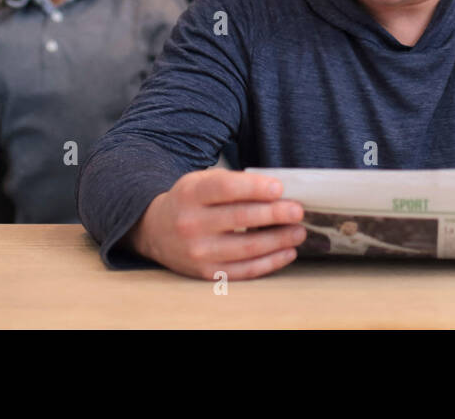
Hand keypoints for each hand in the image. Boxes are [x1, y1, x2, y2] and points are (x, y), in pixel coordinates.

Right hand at [126, 169, 306, 279]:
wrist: (156, 230)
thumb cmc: (190, 201)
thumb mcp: (201, 181)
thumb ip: (234, 183)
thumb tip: (278, 191)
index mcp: (191, 193)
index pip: (226, 187)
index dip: (254, 187)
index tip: (279, 188)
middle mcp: (191, 223)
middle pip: (240, 218)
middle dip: (274, 214)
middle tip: (297, 211)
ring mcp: (198, 251)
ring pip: (246, 248)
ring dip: (278, 240)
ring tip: (298, 232)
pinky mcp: (206, 273)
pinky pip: (244, 270)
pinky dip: (270, 262)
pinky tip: (287, 252)